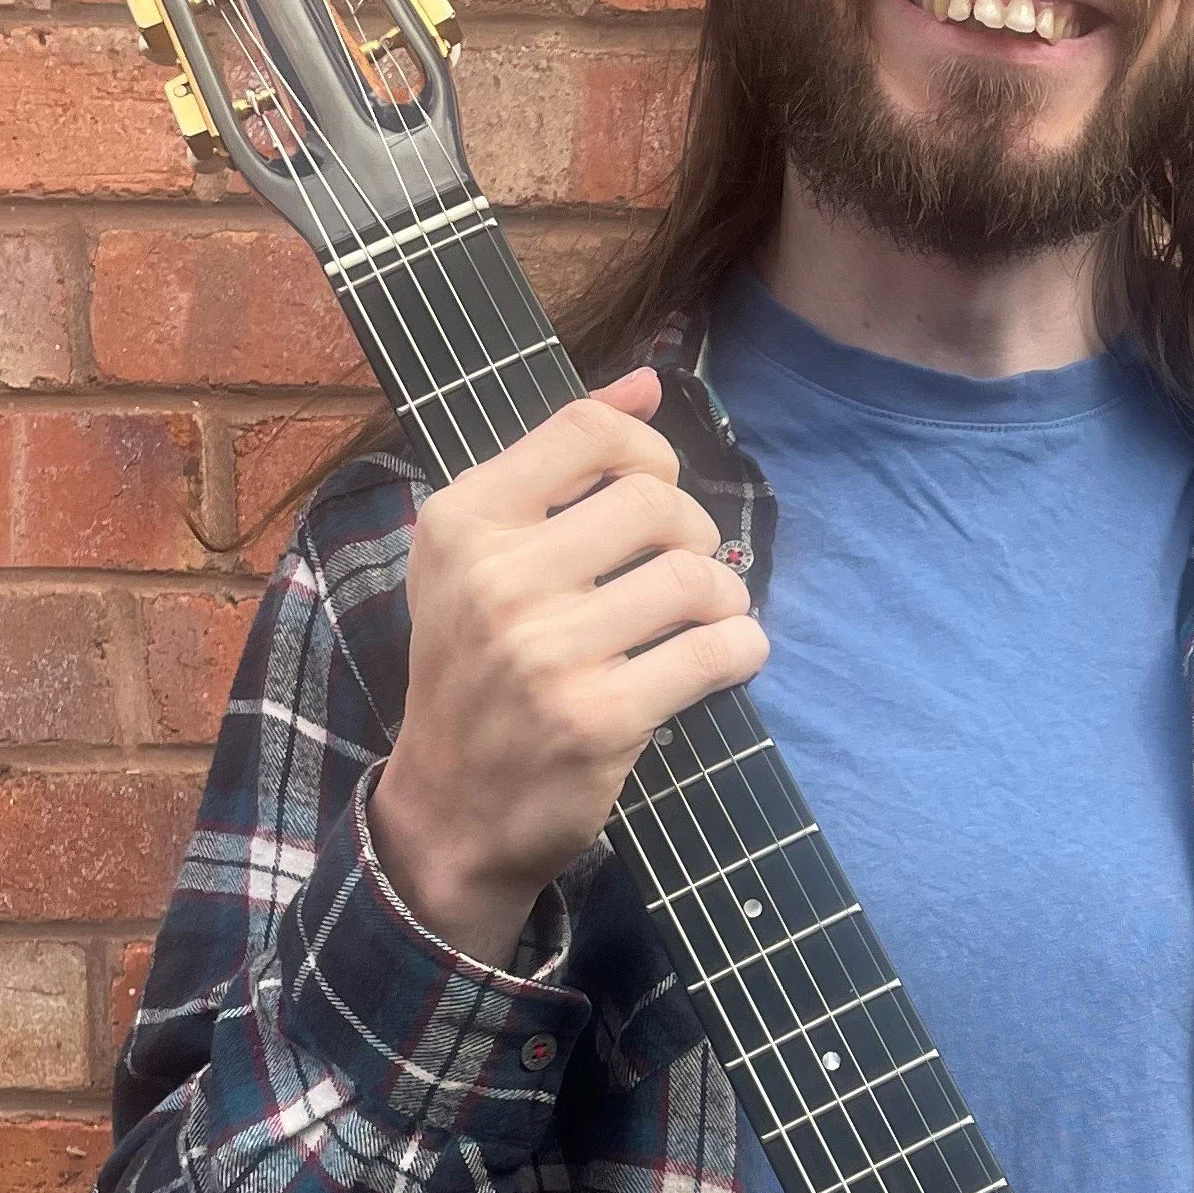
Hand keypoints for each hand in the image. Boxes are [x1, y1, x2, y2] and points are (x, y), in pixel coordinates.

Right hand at [368, 370, 769, 966]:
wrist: (451, 810)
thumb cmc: (475, 669)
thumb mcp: (479, 556)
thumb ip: (556, 462)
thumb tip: (648, 382)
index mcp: (463, 522)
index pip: (588, 430)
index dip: (649, 451)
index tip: (655, 491)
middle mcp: (496, 579)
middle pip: (658, 500)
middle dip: (695, 532)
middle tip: (685, 570)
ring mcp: (548, 652)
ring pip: (697, 575)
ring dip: (724, 597)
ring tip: (706, 618)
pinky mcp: (600, 718)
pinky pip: (716, 650)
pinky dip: (742, 649)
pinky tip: (725, 658)